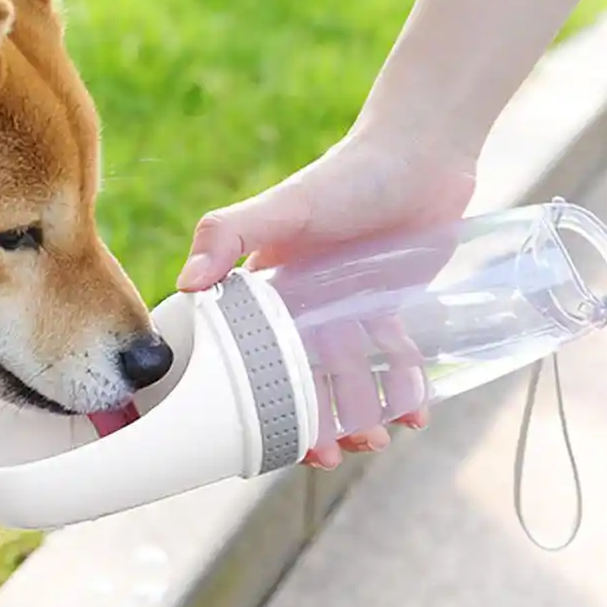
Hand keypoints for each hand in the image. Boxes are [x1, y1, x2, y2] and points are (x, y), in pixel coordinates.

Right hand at [177, 127, 476, 468]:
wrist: (422, 152)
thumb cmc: (348, 176)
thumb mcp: (286, 205)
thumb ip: (229, 234)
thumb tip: (185, 284)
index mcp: (269, 292)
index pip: (255, 358)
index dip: (262, 404)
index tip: (274, 440)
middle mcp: (305, 307)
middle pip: (304, 381)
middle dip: (316, 425)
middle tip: (332, 454)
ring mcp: (351, 310)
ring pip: (352, 378)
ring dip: (362, 416)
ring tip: (379, 439)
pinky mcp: (394, 308)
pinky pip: (397, 361)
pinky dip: (406, 392)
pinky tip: (416, 415)